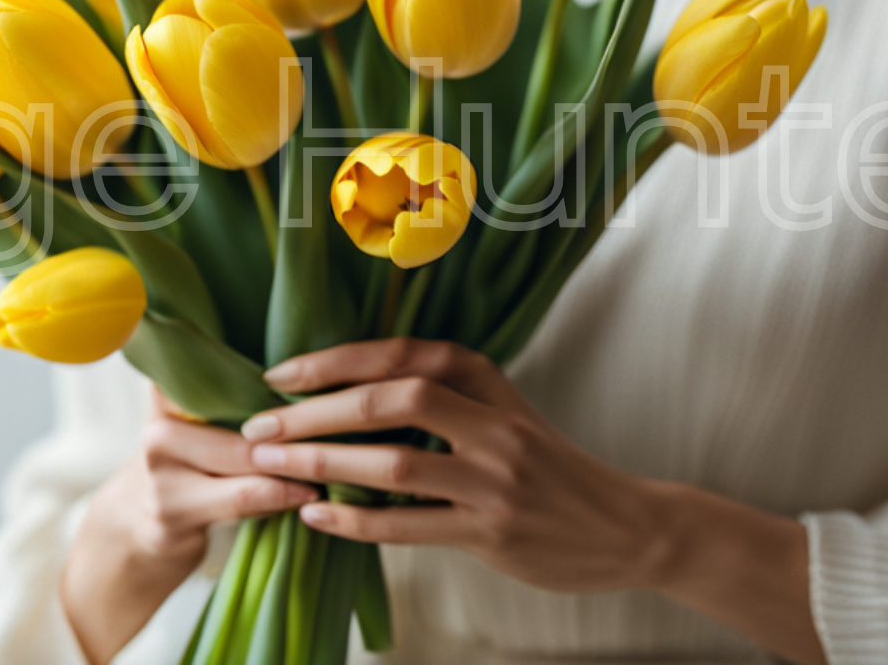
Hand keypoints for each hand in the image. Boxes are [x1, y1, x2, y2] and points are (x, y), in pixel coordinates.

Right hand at [61, 391, 318, 664]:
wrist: (136, 525)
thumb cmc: (190, 464)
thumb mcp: (200, 423)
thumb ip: (233, 395)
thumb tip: (309, 369)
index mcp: (168, 395)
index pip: (216, 368)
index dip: (271, 376)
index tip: (317, 377)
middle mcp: (158, 430)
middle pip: (242, 424)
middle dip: (294, 431)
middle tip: (345, 427)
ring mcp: (161, 475)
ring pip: (244, 465)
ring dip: (293, 466)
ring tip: (333, 463)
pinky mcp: (172, 515)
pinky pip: (241, 501)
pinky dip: (279, 497)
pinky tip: (308, 495)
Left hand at [240, 337, 674, 591]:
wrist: (626, 525)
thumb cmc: (551, 468)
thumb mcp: (505, 414)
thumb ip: (444, 399)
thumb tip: (349, 394)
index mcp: (489, 382)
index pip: (401, 355)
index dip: (334, 361)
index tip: (279, 374)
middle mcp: (493, 423)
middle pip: (393, 400)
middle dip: (316, 411)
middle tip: (260, 425)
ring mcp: (496, 479)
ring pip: (395, 464)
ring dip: (324, 465)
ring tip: (273, 466)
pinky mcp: (493, 532)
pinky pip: (409, 526)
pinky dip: (355, 523)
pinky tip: (315, 519)